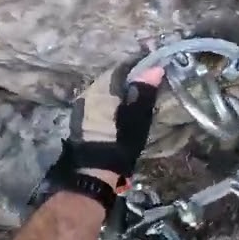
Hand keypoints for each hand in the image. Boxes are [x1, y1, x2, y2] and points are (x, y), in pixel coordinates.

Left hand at [46, 63, 164, 191]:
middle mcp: (88, 91)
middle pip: (114, 78)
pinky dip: (113, 103)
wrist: (95, 173)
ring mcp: (82, 106)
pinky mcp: (81, 119)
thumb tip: (155, 68)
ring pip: (106, 90)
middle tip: (151, 83)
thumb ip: (144, 90)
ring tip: (139, 98)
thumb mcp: (137, 117)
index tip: (156, 69)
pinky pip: (100, 102)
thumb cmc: (120, 142)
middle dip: (131, 78)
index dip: (141, 66)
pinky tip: (123, 112)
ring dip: (121, 92)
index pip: (124, 66)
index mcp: (102, 87)